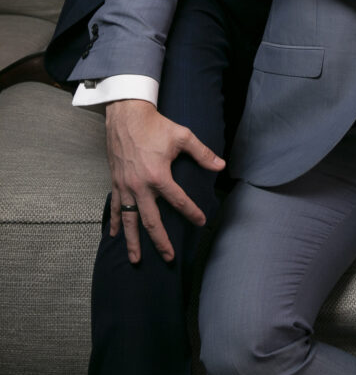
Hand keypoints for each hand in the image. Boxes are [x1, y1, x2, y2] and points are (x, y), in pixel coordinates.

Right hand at [105, 98, 224, 263]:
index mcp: (159, 176)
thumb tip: (220, 165)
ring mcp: (126, 186)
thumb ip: (202, 153)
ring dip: (133, 241)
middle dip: (161, 241)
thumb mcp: (183, 136)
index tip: (201, 222)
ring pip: (130, 220)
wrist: (127, 115)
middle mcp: (141, 186)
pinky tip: (115, 236)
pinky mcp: (116, 183)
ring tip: (136, 260)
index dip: (192, 213)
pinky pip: (116, 208)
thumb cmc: (156, 125)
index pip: (179, 201)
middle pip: (152, 220)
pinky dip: (116, 222)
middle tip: (169, 257)